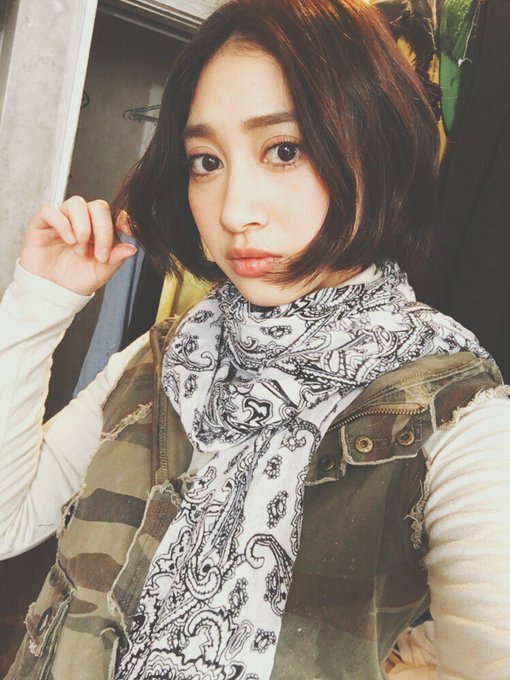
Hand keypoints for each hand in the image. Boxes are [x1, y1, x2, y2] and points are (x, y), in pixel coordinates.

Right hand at [19, 196, 137, 295]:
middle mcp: (82, 221)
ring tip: (79, 249)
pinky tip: (68, 240)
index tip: (128, 231)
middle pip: (98, 206)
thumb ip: (116, 259)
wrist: (52, 291)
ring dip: (82, 227)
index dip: (122, 218)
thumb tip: (132, 248)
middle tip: (100, 254)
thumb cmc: (76, 280)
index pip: (113, 214)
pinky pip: (51, 210)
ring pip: (76, 203)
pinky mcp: (42, 223)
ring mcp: (63, 220)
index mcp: (99, 231)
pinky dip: (62, 223)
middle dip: (102, 229)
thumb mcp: (100, 272)